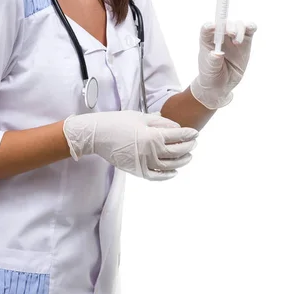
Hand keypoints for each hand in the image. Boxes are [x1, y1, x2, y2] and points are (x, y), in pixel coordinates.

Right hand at [63, 110, 198, 180]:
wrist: (97, 135)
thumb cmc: (117, 122)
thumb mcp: (140, 116)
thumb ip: (160, 122)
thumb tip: (176, 128)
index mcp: (152, 135)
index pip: (177, 136)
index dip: (188, 134)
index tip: (195, 133)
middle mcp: (150, 152)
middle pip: (176, 152)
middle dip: (188, 147)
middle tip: (194, 143)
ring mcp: (143, 163)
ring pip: (169, 166)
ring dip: (181, 162)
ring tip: (188, 157)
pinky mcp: (136, 171)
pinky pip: (156, 176)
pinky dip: (167, 175)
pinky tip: (174, 171)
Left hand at [190, 19, 257, 109]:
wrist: (221, 85)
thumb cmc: (211, 75)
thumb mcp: (210, 70)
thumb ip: (213, 61)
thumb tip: (217, 53)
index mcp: (206, 41)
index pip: (206, 28)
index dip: (210, 26)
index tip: (213, 27)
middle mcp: (220, 37)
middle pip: (224, 24)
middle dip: (228, 26)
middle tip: (231, 33)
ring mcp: (233, 38)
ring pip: (237, 25)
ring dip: (239, 28)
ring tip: (237, 41)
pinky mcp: (245, 42)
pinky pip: (249, 30)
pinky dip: (251, 26)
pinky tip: (250, 29)